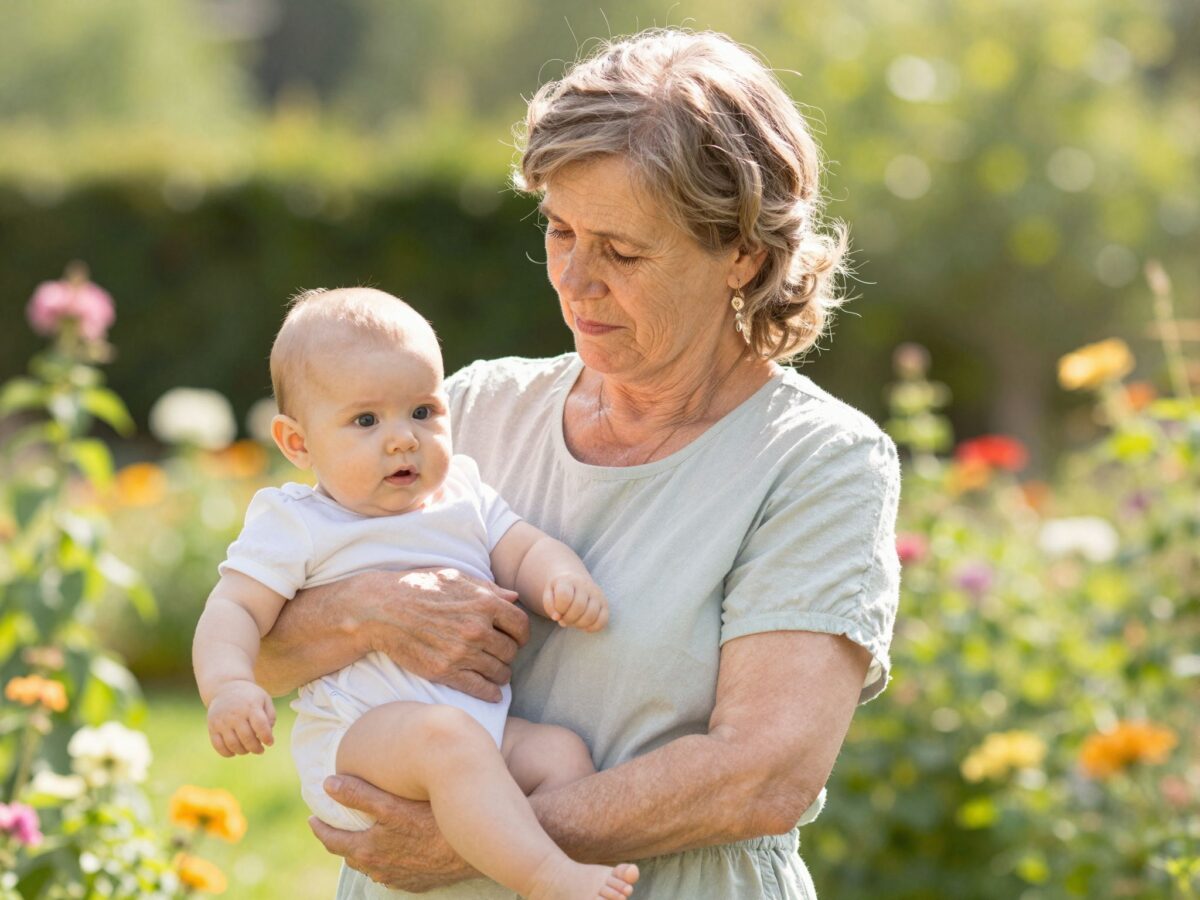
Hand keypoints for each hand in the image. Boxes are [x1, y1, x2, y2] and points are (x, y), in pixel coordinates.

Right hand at [206, 680, 274, 755]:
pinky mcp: (212, 727)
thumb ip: (270, 716)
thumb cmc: (249, 697)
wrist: (225, 687)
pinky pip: (218, 746)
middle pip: (247, 738)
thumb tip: (268, 734)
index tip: (270, 743)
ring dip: (243, 751)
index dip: (267, 738)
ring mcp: (222, 721)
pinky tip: (235, 751)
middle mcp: (235, 714)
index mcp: (251, 706)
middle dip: (256, 748)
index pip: (261, 726)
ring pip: (233, 744)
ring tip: (248, 749)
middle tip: (260, 750)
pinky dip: (227, 753)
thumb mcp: (264, 699)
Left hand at [309, 775, 473, 890]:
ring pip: (372, 866)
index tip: (313, 818)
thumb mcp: (391, 805)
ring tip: (364, 836)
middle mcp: (380, 869)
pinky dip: (387, 861)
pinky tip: (395, 851)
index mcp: (368, 850)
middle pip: (351, 855)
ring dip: (364, 852)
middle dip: (340, 840)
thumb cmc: (432, 823)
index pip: (333, 842)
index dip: (320, 829)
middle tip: (335, 825)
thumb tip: (327, 784)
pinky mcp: (419, 881)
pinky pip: (394, 873)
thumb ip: (358, 795)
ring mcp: (400, 878)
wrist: (471, 849)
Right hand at [366, 569, 529, 701]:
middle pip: (511, 650)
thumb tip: (514, 597)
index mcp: (484, 603)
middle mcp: (477, 629)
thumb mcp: (455, 578)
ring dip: (501, 673)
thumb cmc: (418, 588)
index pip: (521, 625)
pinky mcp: (445, 672)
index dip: (522, 634)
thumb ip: (488, 588)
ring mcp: (461, 652)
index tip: (517, 638)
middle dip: (509, 653)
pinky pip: (479, 688)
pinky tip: (493, 693)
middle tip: (502, 654)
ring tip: (497, 672)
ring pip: (498, 671)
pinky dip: (490, 693)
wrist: (382, 609)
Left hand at [545, 574, 608, 631]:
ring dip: (579, 624)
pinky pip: (603, 620)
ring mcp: (596, 594)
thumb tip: (557, 617)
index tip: (558, 612)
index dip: (559, 608)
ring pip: (591, 615)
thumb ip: (549, 605)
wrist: (574, 579)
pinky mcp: (604, 603)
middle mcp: (585, 585)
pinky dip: (593, 627)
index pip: (565, 596)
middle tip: (564, 620)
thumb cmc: (559, 590)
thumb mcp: (549, 593)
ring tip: (573, 622)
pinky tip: (584, 626)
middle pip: (578, 607)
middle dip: (568, 619)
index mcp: (568, 580)